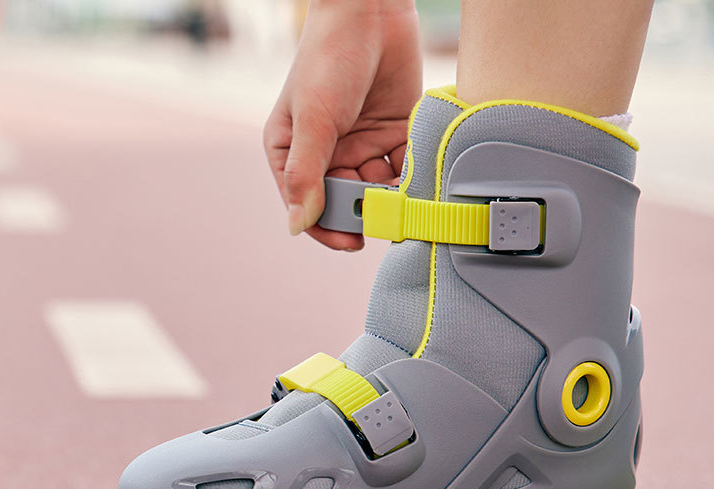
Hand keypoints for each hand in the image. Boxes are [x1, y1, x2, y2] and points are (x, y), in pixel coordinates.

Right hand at [265, 0, 421, 250]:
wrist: (370, 11)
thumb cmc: (327, 57)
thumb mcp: (312, 118)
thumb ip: (306, 173)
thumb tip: (298, 226)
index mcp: (291, 153)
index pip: (306, 204)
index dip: (328, 227)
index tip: (353, 241)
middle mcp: (325, 155)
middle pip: (345, 201)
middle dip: (366, 211)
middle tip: (388, 217)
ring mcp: (360, 145)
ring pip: (377, 189)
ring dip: (393, 197)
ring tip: (409, 197)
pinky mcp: (393, 134)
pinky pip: (404, 168)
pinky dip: (413, 176)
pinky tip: (422, 176)